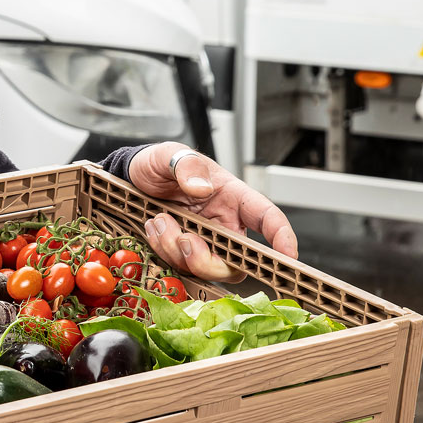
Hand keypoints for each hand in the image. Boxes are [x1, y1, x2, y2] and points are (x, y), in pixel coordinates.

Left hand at [127, 143, 297, 283]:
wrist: (134, 175)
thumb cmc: (161, 164)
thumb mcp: (171, 155)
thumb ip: (187, 166)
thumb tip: (201, 187)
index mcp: (233, 197)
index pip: (267, 217)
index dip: (282, 237)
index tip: (288, 254)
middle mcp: (224, 223)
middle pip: (235, 261)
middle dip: (207, 260)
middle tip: (183, 239)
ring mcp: (205, 240)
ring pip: (205, 267)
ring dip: (176, 251)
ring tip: (159, 221)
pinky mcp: (184, 251)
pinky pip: (180, 265)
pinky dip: (163, 250)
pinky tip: (154, 227)